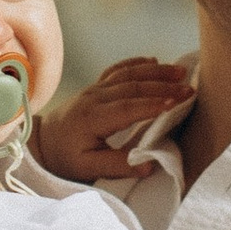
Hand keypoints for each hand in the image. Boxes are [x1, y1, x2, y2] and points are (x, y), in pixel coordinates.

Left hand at [36, 57, 194, 183]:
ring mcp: (94, 89)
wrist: (41, 142)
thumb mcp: (85, 169)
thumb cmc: (64, 158)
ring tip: (180, 71)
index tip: (177, 102)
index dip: (153, 104)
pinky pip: (118, 70)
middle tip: (189, 88)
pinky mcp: (95, 87)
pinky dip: (137, 63)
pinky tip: (154, 61)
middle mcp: (94, 98)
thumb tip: (148, 165)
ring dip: (155, 71)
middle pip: (132, 86)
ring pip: (127, 74)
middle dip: (163, 86)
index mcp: (92, 118)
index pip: (127, 107)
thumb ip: (116, 166)